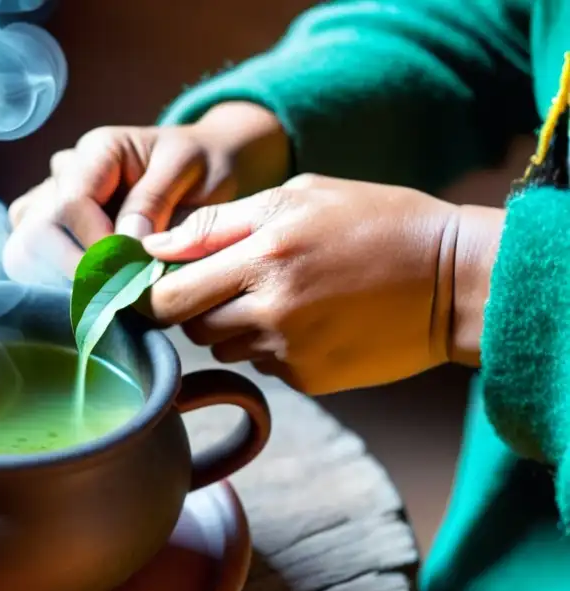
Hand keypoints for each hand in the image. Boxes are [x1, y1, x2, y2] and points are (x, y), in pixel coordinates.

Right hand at [2, 101, 289, 286]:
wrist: (204, 170)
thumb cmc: (203, 168)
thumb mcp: (193, 173)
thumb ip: (155, 202)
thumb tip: (124, 244)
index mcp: (98, 150)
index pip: (71, 205)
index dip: (97, 248)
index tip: (133, 275)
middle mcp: (64, 173)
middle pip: (36, 232)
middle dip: (76, 271)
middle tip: (121, 294)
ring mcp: (50, 202)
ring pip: (23, 250)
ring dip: (61, 280)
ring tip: (108, 292)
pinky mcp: (48, 230)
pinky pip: (28, 262)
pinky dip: (56, 283)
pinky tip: (94, 290)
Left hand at [142, 174, 501, 394]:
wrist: (453, 280)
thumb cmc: (374, 222)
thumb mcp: (299, 195)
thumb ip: (218, 224)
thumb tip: (154, 250)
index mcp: (262, 256)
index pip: (169, 298)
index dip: (155, 295)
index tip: (162, 285)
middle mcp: (270, 310)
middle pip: (190, 328)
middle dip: (196, 309)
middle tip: (231, 283)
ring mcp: (289, 351)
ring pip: (224, 348)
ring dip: (235, 327)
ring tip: (282, 296)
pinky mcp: (308, 379)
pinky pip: (262, 366)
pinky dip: (271, 347)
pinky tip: (310, 321)